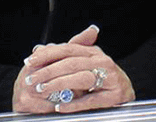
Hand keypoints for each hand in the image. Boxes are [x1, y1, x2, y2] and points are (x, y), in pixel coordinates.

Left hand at [15, 25, 135, 113]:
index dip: (47, 54)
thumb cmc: (101, 79)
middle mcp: (103, 62)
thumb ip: (63, 56)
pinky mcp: (114, 96)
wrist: (125, 94)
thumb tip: (38, 48)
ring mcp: (111, 78)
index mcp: (94, 52)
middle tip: (32, 79)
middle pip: (71, 63)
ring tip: (42, 90)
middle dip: (48, 71)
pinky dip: (73, 104)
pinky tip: (59, 107)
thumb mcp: (84, 64)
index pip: (68, 49)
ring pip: (80, 78)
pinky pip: (90, 100)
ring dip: (58, 84)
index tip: (30, 60)